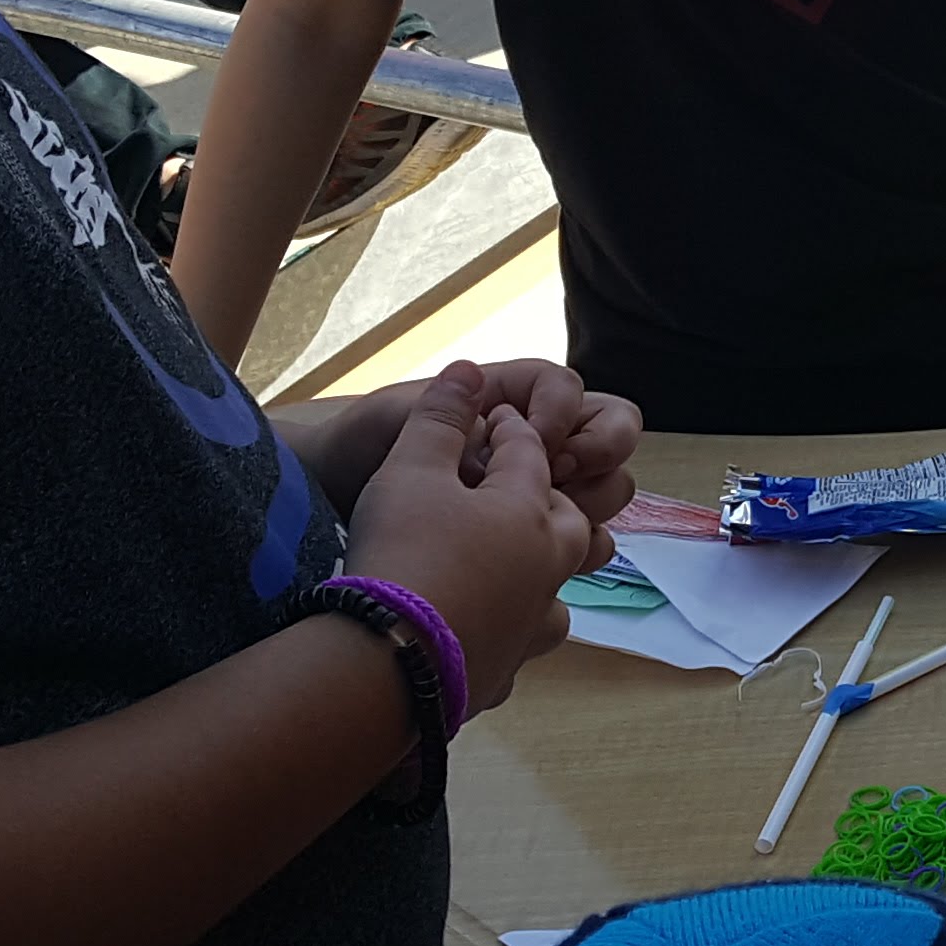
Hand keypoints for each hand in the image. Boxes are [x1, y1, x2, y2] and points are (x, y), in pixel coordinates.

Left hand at [281, 358, 638, 536]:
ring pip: (603, 502)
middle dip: (595, 465)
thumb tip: (470, 373)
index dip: (563, 415)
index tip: (532, 444)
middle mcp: (537, 449)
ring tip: (545, 532)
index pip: (573, 392)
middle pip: (610, 447)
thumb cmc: (361, 451)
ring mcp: (537, 501)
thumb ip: (438, 407)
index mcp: (513, 403)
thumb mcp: (389, 422)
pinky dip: (569, 561)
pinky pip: (577, 555)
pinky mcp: (528, 551)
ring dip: (587, 514)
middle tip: (552, 488)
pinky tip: (534, 572)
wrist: (335, 507)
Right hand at [341, 370, 602, 710]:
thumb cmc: (402, 553)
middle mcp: (546, 568)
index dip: (506, 429)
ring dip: (542, 573)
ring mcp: (530, 625)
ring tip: (506, 565)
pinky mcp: (505, 674)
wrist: (385, 663)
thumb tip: (468, 371)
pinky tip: (477, 630)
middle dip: (546, 496)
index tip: (486, 421)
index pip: (529, 452)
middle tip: (505, 489)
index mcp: (531, 511)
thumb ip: (441, 416)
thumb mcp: (410, 469)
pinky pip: (519, 646)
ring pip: (562, 592)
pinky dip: (506, 633)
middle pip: (570, 522)